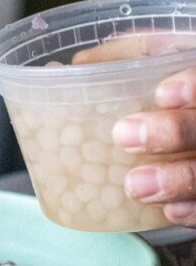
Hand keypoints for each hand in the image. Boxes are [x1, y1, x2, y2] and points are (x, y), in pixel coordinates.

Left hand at [113, 68, 195, 225]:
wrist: (190, 128)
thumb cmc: (176, 88)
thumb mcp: (159, 57)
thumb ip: (128, 55)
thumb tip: (80, 65)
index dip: (194, 87)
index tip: (163, 94)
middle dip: (175, 133)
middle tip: (125, 135)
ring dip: (178, 180)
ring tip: (136, 185)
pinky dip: (193, 210)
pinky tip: (170, 210)